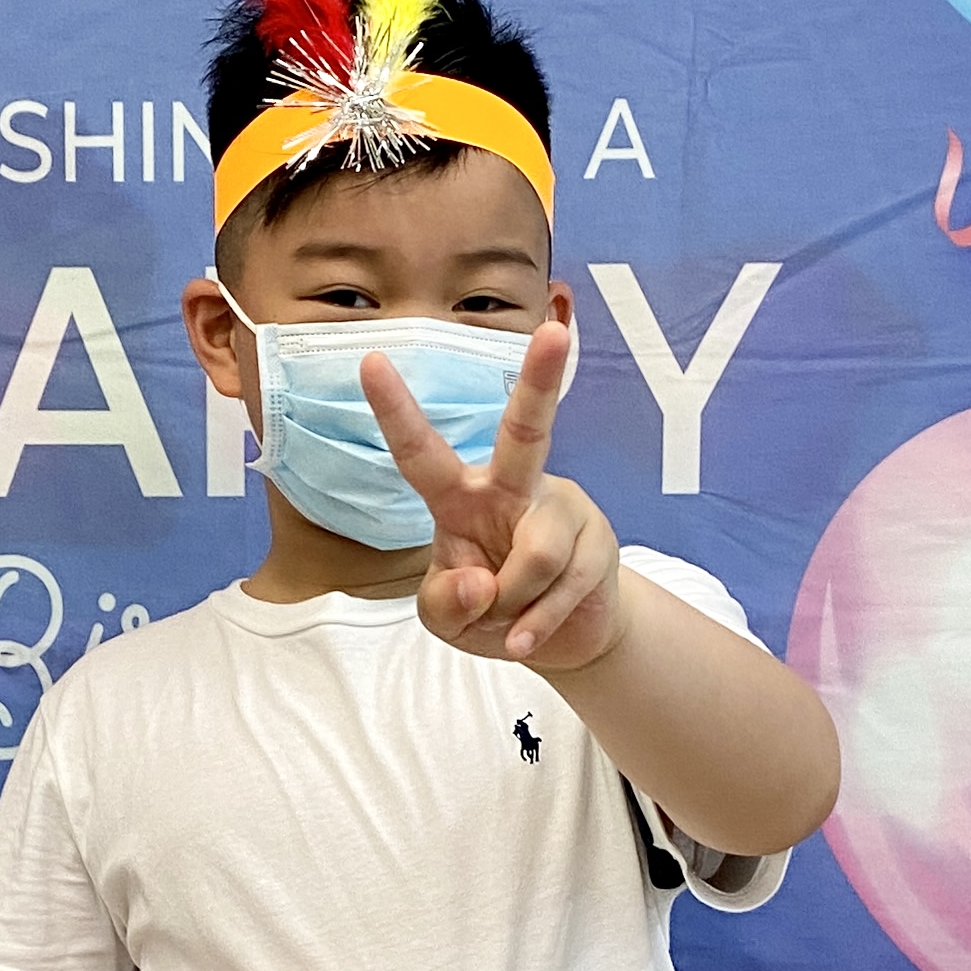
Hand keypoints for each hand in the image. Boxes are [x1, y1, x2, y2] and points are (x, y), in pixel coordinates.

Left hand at [358, 321, 626, 672]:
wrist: (563, 639)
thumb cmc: (491, 611)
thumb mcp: (445, 619)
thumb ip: (445, 603)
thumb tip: (480, 582)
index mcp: (461, 496)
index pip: (420, 452)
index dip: (394, 410)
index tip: (370, 359)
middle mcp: (515, 486)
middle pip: (527, 431)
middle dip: (542, 381)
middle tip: (556, 331)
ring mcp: (562, 508)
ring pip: (536, 554)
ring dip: (511, 604)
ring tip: (507, 616)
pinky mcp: (599, 541)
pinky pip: (561, 588)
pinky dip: (534, 626)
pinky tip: (525, 635)